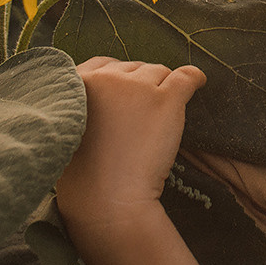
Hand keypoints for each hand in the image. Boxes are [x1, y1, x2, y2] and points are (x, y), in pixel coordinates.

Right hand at [56, 57, 206, 231]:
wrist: (107, 200)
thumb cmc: (83, 176)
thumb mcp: (67, 130)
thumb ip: (81, 105)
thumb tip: (108, 92)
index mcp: (76, 84)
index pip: (102, 65)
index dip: (116, 78)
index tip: (123, 95)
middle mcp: (106, 78)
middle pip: (132, 69)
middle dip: (138, 87)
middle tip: (140, 118)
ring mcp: (138, 87)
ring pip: (158, 73)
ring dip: (161, 89)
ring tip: (158, 119)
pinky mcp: (166, 100)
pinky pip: (187, 76)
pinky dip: (194, 79)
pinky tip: (198, 84)